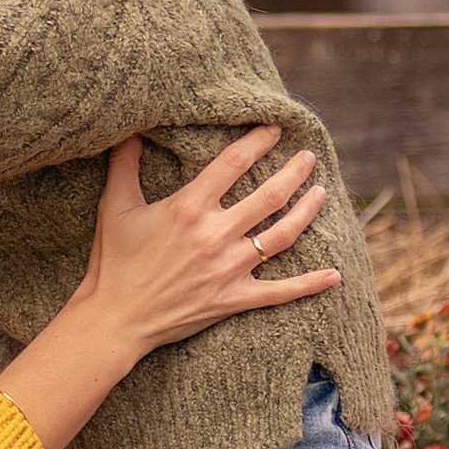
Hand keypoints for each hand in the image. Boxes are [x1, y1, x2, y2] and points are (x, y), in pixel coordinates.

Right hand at [77, 128, 337, 354]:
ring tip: (321, 194)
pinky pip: (281, 291)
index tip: (273, 129)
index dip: (258, 141)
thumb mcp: (116, 207)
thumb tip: (128, 128)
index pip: (233, 163)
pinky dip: (310, 284)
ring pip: (282, 235)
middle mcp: (215, 234)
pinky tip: (334, 274)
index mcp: (188, 208)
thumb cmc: (114, 263)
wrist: (115, 320)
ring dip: (307, 212)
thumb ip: (124, 165)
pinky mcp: (234, 299)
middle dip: (295, 171)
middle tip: (309, 157)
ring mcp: (229, 268)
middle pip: (270, 194)